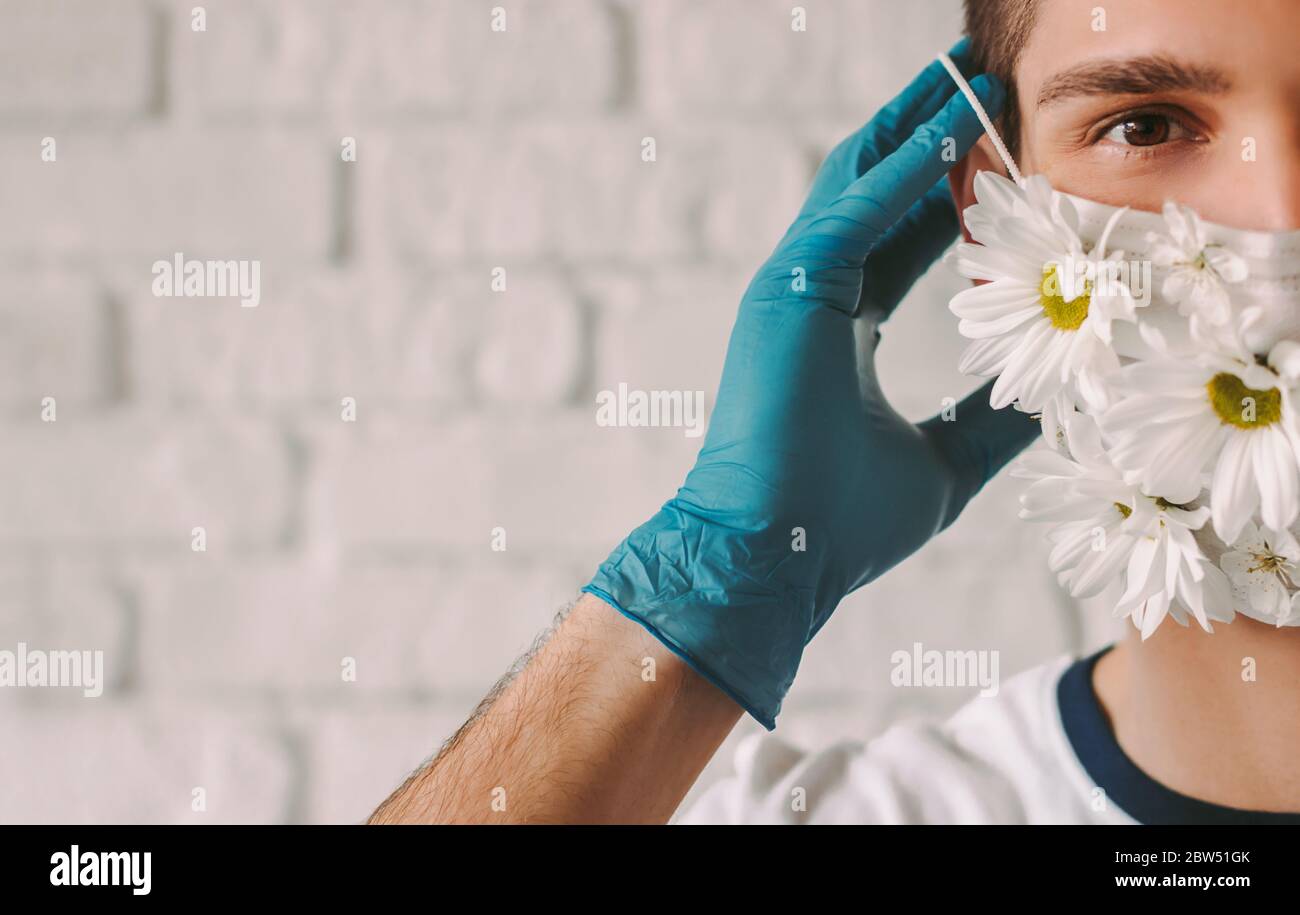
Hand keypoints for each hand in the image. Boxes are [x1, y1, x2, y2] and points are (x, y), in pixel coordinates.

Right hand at [584, 40, 1036, 728]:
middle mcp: (817, 295)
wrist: (772, 557)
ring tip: (969, 75)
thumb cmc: (840, 523)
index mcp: (845, 327)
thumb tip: (1049, 399)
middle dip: (930, 131)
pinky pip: (858, 210)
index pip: (904, 237)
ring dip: (918, 125)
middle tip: (983, 78)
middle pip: (878, 189)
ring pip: (861, 181)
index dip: (953, 191)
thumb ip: (990, 420)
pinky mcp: (791, 289)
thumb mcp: (945, 463)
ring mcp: (796, 287)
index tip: (1004, 152)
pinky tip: (954, 129)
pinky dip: (905, 166)